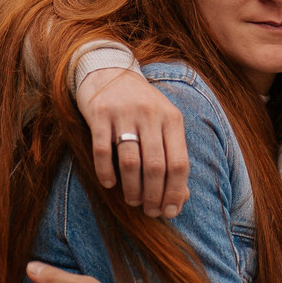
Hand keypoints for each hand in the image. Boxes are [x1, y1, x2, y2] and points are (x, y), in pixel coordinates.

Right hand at [77, 67, 189, 218]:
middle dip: (153, 195)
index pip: (179, 163)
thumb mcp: (163, 124)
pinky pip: (102, 150)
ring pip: (130, 162)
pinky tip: (109, 184)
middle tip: (149, 211)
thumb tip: (182, 199)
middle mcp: (150, 114)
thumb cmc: (141, 106)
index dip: (176, 192)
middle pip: (156, 166)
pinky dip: (106, 172)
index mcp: (172, 118)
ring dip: (132, 188)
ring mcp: (124, 113)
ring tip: (132, 201)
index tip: (170, 212)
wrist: (109, 71)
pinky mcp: (99, 113)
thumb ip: (173, 157)